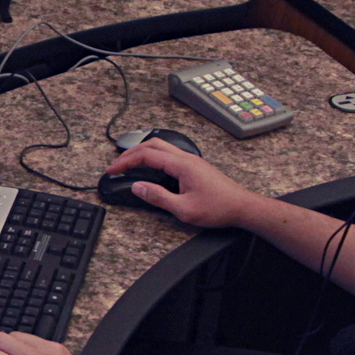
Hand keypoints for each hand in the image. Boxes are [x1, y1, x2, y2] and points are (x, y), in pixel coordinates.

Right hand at [105, 139, 256, 227]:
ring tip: (128, 163)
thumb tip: (138, 187)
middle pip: (152, 145)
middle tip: (116, 165)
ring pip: (161, 147)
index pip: (147, 155)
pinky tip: (149, 167)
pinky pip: (169, 154)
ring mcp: (191, 160)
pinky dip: (153, 156)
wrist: (242, 207)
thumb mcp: (184, 209)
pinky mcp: (194, 166)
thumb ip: (159, 197)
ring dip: (142, 152)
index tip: (112, 169)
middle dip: (130, 152)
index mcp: (182, 165)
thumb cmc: (219, 208)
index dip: (126, 161)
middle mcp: (186, 158)